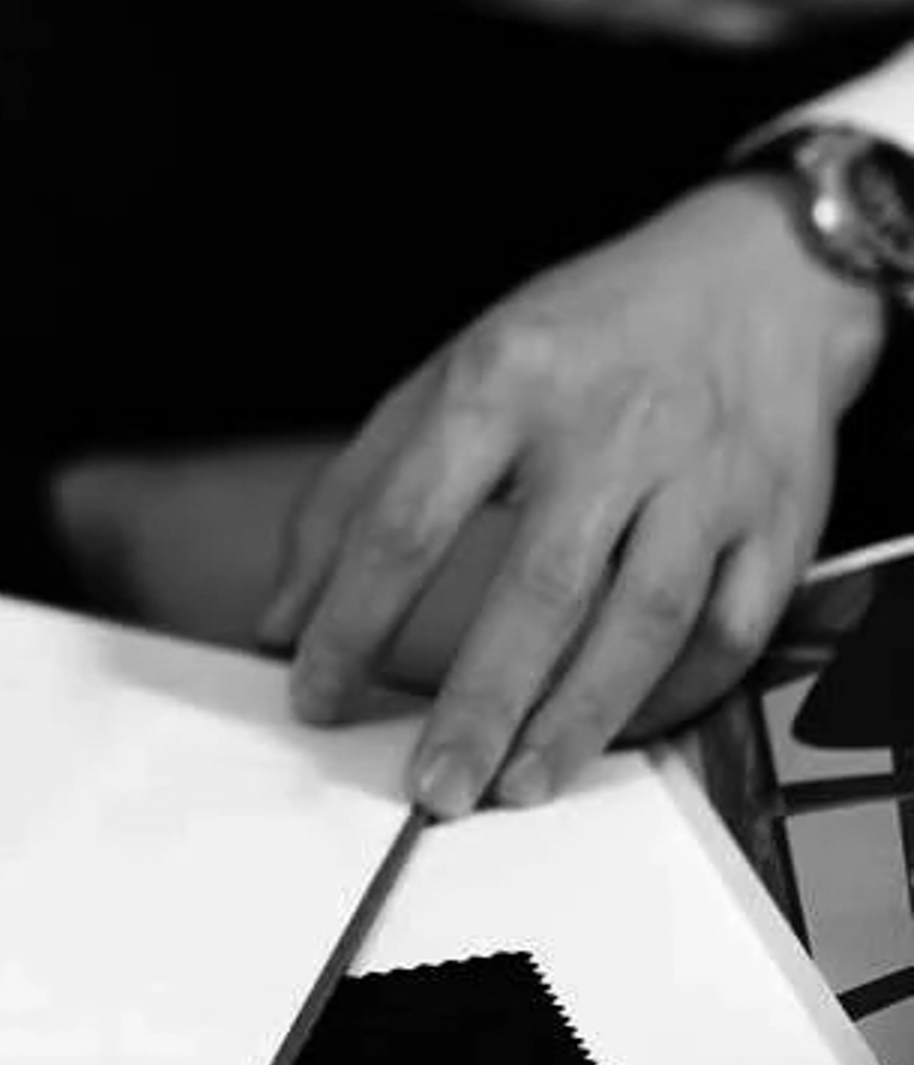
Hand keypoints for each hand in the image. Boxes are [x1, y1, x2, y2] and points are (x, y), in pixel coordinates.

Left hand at [260, 177, 879, 815]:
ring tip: (516, 784)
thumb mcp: (446, 377)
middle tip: (431, 788)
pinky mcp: (781, 515)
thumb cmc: (579, 337)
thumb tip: (282, 617)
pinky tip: (618, 732)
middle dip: (477, 703)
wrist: (752, 276)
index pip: (405, 521)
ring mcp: (703, 475)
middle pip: (535, 588)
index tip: (315, 695)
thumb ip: (354, 492)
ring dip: (576, 720)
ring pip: (642, 621)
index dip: (352, 622)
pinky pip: (731, 630)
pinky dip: (675, 693)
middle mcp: (606, 428)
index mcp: (501, 383)